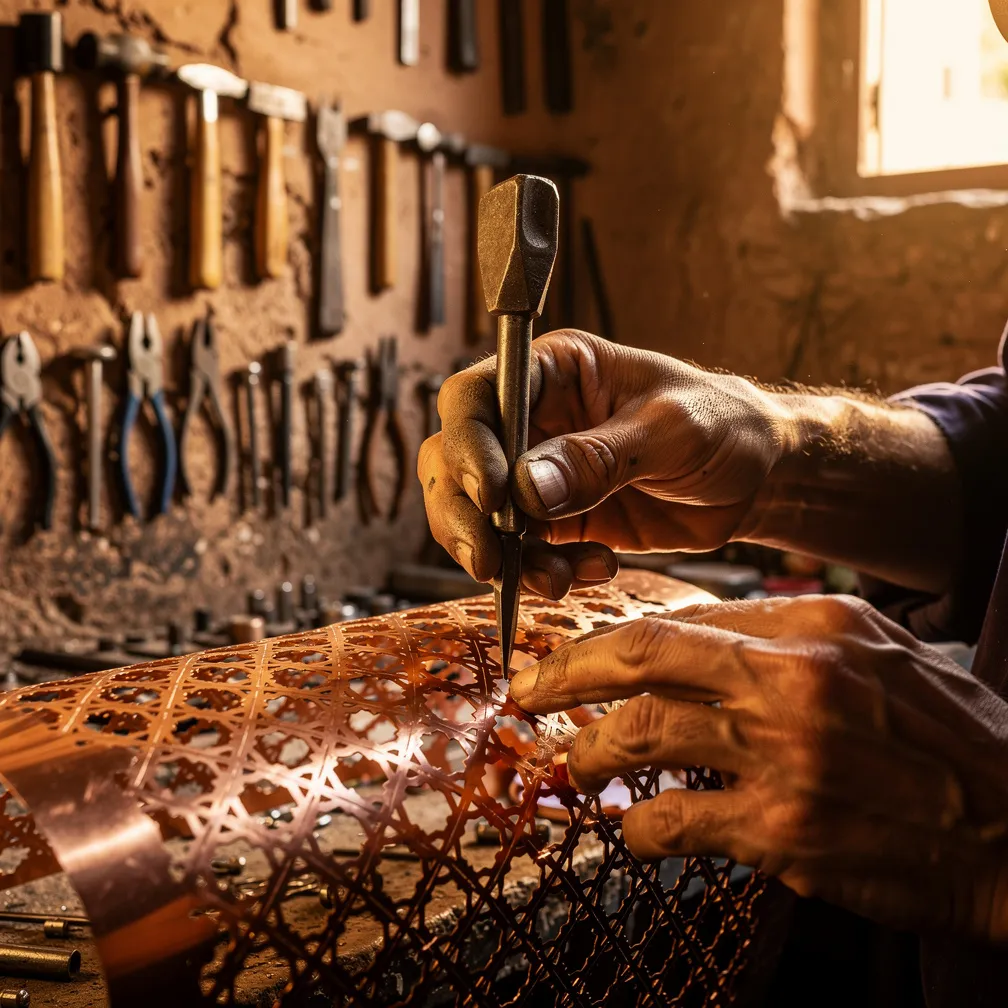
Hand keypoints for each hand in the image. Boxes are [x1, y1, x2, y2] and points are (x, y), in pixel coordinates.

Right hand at [418, 330, 786, 598]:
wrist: (756, 478)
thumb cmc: (724, 425)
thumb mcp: (671, 430)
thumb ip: (600, 456)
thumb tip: (527, 487)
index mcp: (553, 371)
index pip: (476, 397)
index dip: (468, 444)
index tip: (493, 494)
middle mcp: (532, 420)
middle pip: (453, 460)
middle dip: (463, 514)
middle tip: (490, 559)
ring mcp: (536, 475)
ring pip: (475, 515)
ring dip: (503, 555)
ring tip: (556, 577)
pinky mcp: (554, 522)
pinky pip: (520, 553)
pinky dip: (540, 573)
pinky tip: (589, 569)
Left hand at [509, 594, 1007, 941]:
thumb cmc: (949, 740)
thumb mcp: (879, 655)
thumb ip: (788, 639)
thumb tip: (694, 641)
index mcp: (813, 625)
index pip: (681, 619)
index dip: (615, 639)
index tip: (579, 655)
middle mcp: (792, 678)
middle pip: (641, 657)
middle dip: (566, 672)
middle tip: (527, 690)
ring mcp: (784, 754)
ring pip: (641, 735)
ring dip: (589, 752)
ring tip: (571, 762)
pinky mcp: (783, 830)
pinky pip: (674, 822)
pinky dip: (637, 826)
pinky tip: (633, 829)